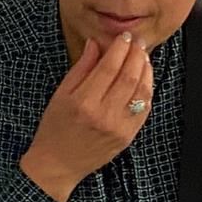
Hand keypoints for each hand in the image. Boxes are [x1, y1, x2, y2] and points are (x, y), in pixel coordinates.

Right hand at [20, 34, 153, 201]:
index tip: (123, 36)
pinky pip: (145, 108)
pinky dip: (148, 90)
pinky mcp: (128, 136)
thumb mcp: (60, 95)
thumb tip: (95, 44)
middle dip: (136, 54)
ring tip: (143, 56)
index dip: (119, 48)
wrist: (58, 164)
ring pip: (142, 91)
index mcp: (83, 102)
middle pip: (130, 76)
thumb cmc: (54, 129)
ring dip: (146, 70)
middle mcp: (104, 115)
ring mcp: (119, 127)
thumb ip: (80, 68)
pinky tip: (145, 78)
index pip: (109, 67)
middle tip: (138, 41)